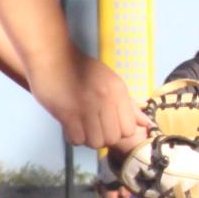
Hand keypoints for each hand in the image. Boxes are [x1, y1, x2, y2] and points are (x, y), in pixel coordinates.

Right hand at [30, 51, 147, 150]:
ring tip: (83, 129)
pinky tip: (72, 128)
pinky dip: (75, 138)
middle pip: (112, 138)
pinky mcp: (67, 113)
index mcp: (118, 91)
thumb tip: (146, 123)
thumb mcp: (110, 81)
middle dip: (104, 138)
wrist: (52, 56)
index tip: (109, 126)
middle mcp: (105, 99)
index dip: (119, 132)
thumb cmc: (82, 68)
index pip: (129, 129)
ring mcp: (86, 107)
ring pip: (95, 142)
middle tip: (94, 128)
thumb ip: (128, 104)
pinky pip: (77, 139)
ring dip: (89, 139)